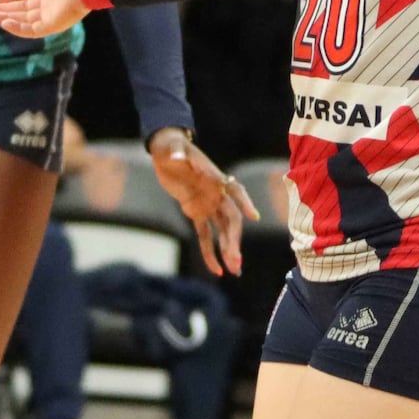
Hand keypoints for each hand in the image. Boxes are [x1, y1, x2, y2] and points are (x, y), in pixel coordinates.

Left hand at [148, 128, 258, 278]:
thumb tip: (177, 157)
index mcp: (214, 177)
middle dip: (234, 240)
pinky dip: (209, 252)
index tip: (253, 216)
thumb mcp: (172, 148)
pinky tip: (216, 270)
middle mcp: (216, 193)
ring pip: (222, 231)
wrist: (165, 150)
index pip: (234, 190)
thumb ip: (176, 153)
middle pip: (231, 219)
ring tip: (235, 272)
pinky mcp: (195, 211)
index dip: (244, 202)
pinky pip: (205, 235)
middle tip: (236, 261)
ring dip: (228, 250)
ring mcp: (208, 204)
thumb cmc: (171, 146)